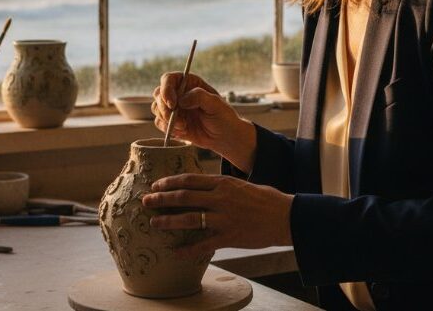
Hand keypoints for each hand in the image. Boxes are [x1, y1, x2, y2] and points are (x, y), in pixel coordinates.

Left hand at [141, 173, 293, 258]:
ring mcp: (224, 218)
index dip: (170, 182)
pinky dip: (187, 250)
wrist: (286, 217)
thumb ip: (222, 187)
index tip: (156, 184)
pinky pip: (203, 244)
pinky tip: (175, 253)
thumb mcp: (242, 185)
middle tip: (146, 201)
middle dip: (161, 198)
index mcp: (223, 183)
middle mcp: (220, 199)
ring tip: (154, 222)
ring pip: (188, 219)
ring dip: (168, 221)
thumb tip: (205, 188)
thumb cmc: (266, 200)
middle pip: (183, 197)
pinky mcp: (229, 237)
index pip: (190, 179)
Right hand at [152, 72, 254, 170]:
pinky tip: (183, 131)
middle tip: (178, 120)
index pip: (169, 79)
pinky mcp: (171, 122)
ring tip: (184, 126)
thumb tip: (182, 99)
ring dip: (166, 119)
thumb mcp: (216, 104)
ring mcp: (174, 108)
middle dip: (164, 108)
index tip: (172, 103)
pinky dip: (168, 128)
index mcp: (189, 83)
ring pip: (156, 108)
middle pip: (158, 94)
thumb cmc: (223, 117)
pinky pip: (159, 123)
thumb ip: (200, 97)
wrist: (224, 137)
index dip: (166, 89)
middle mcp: (178, 93)